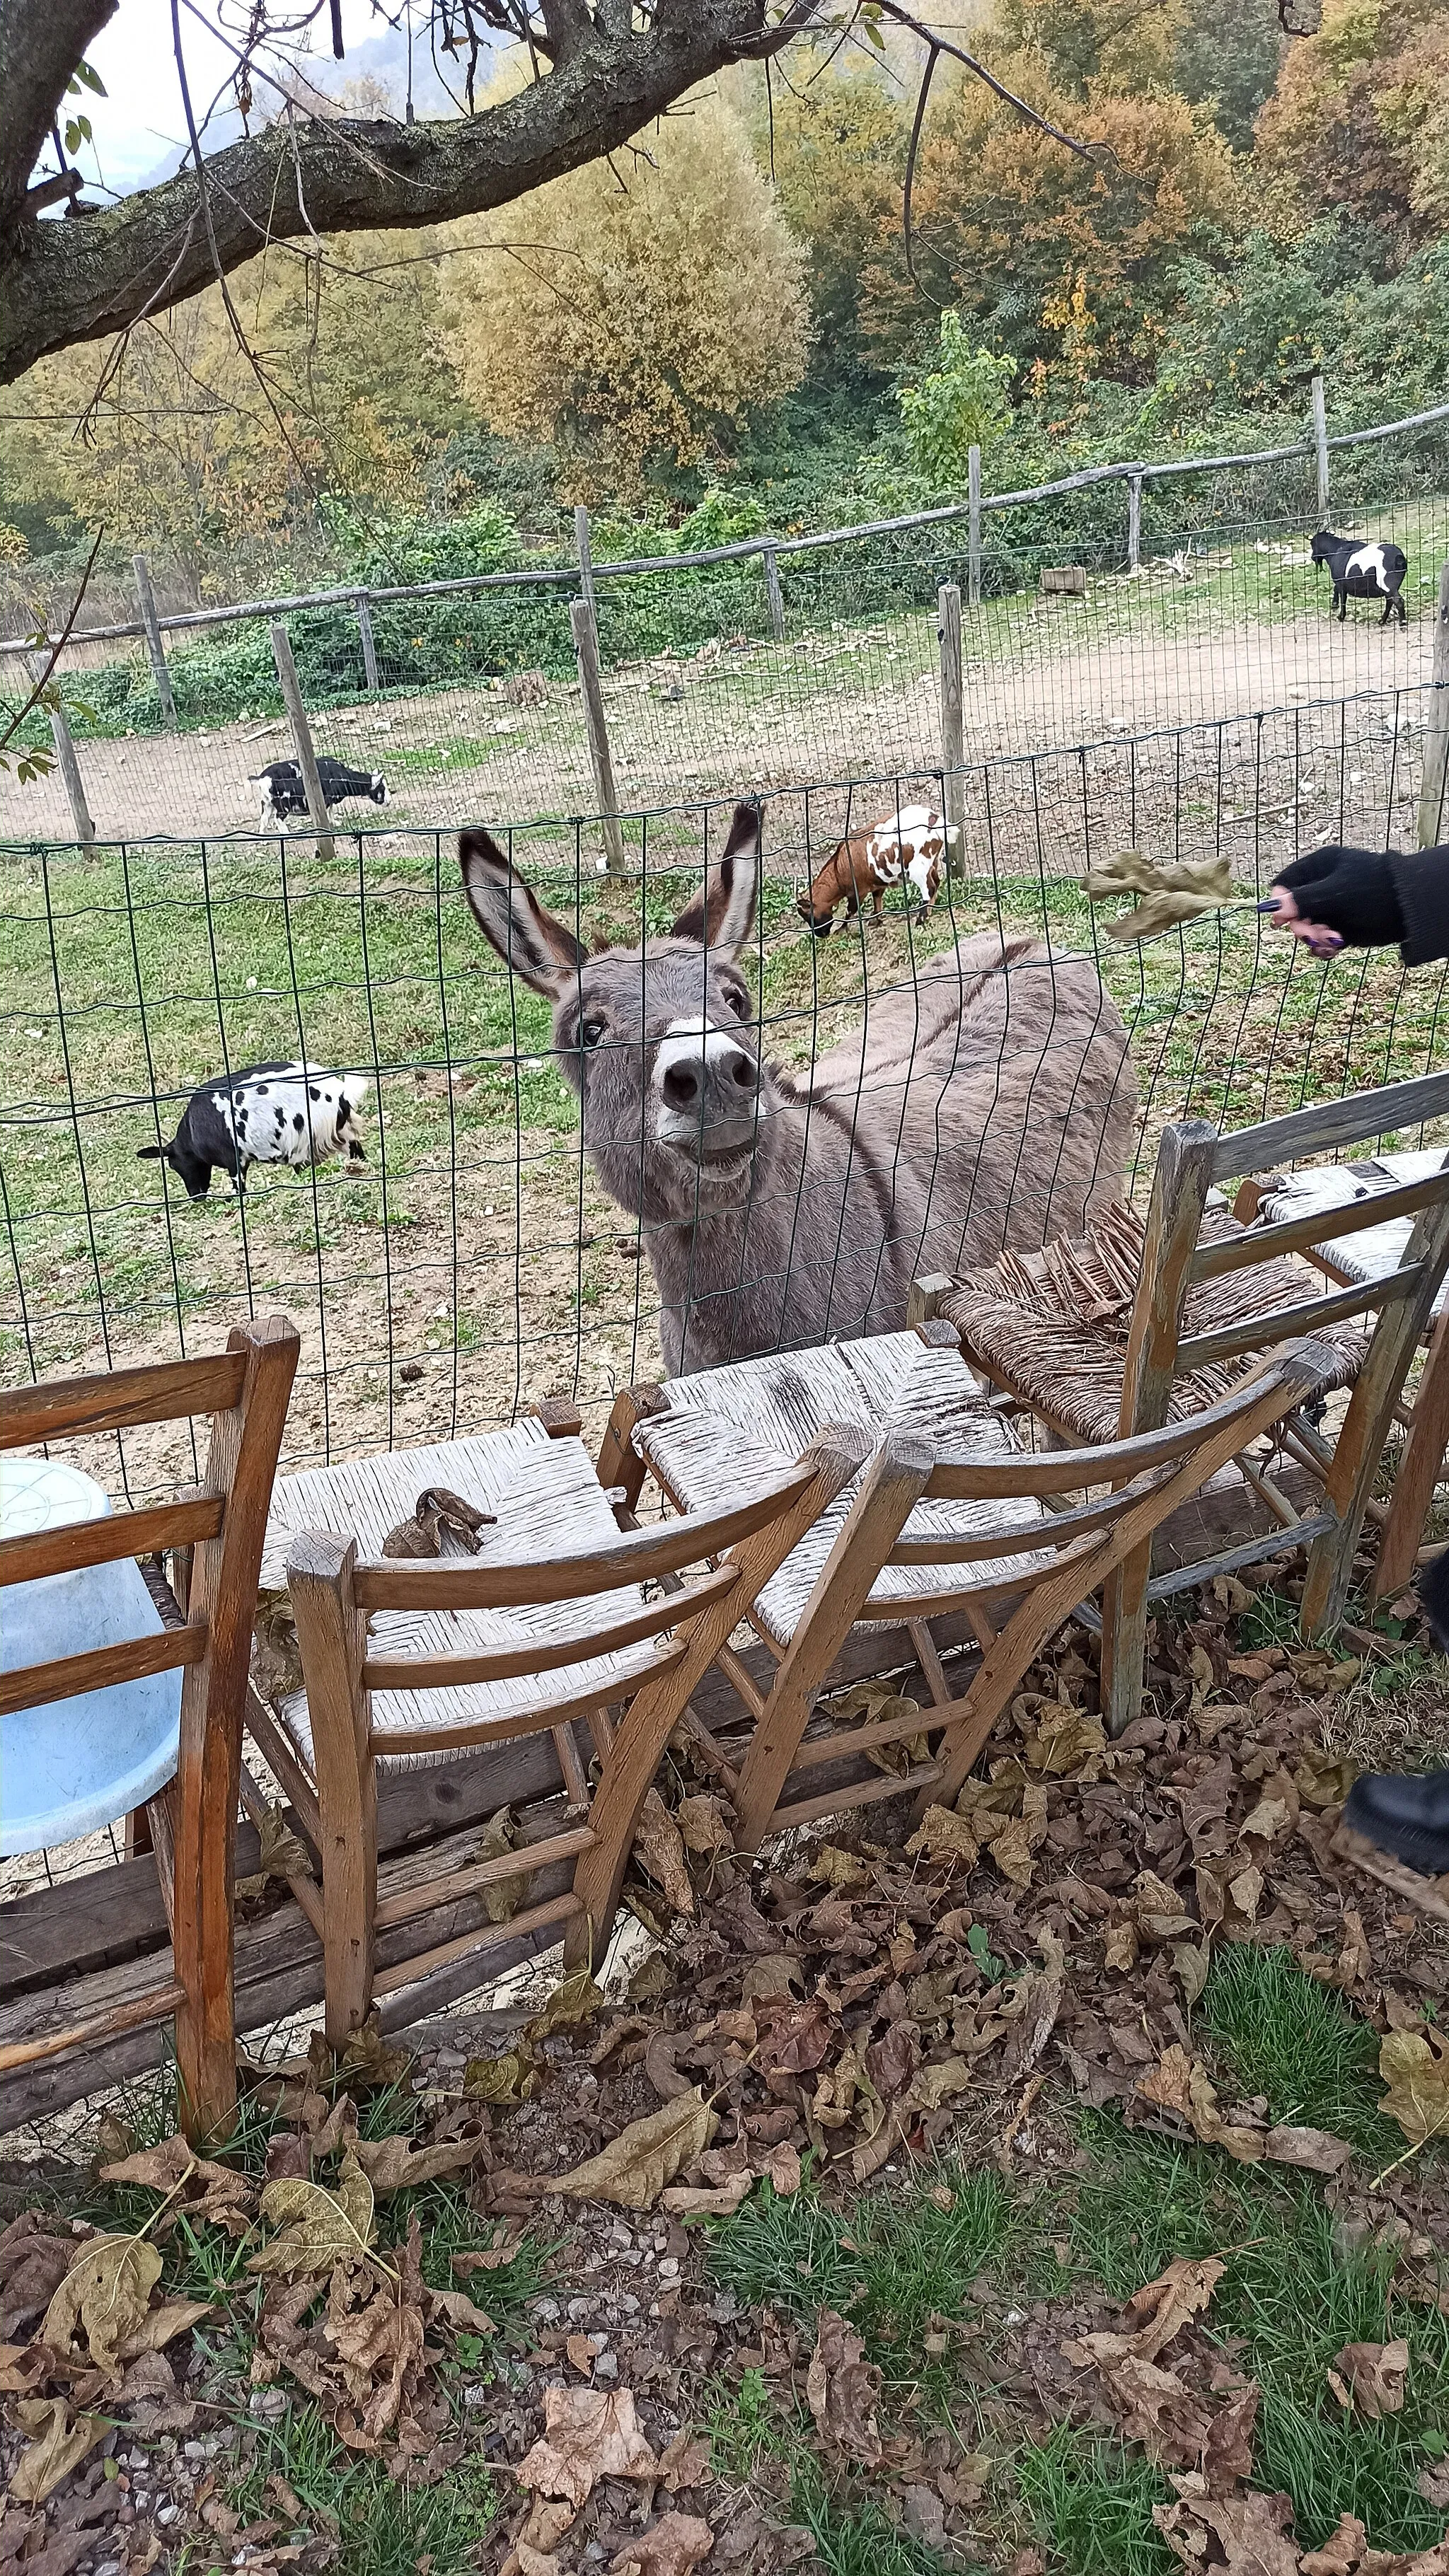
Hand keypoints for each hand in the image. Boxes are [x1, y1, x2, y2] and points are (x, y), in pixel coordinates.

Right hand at [1261, 846, 1404, 956]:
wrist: (1409, 909)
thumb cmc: (1374, 890)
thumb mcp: (1335, 892)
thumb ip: (1303, 899)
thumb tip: (1272, 908)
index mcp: (1319, 867)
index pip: (1285, 883)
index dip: (1280, 901)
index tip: (1281, 920)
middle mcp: (1321, 888)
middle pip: (1292, 910)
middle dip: (1301, 925)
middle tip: (1311, 934)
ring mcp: (1330, 909)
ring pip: (1306, 928)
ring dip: (1314, 938)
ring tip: (1332, 940)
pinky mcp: (1339, 928)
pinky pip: (1320, 941)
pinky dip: (1323, 947)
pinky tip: (1333, 948)